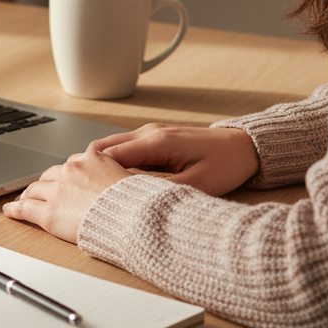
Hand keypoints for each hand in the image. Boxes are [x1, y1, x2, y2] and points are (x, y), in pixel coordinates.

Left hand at [2, 149, 132, 243]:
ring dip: (28, 194)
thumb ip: (115, 174)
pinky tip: (10, 210)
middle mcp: (71, 170)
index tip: (63, 180)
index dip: (65, 175)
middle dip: (45, 184)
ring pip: (35, 189)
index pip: (71, 164)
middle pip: (50, 175)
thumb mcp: (131, 177)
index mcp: (92, 159)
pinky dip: (15, 208)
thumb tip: (119, 178)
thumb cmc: (137, 203)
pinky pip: (25, 208)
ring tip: (23, 199)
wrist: (133, 219)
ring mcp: (58, 191)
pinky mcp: (49, 212)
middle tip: (40, 191)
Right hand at [89, 124, 259, 195]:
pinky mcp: (154, 138)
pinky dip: (113, 164)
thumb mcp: (196, 184)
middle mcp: (148, 132)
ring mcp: (149, 133)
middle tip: (82, 195)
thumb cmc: (226, 164)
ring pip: (110, 147)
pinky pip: (123, 149)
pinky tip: (116, 183)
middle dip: (88, 170)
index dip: (92, 175)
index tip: (83, 195)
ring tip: (96, 192)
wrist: (245, 147)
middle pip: (101, 148)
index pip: (108, 156)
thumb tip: (129, 195)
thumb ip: (160, 188)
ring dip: (100, 167)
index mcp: (156, 141)